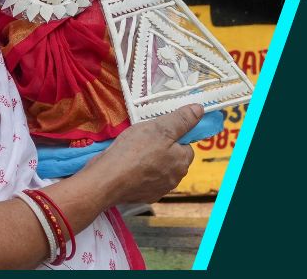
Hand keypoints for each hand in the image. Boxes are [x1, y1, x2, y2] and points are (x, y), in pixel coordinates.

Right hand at [81, 104, 202, 205]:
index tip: (156, 131)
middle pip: (172, 157)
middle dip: (160, 148)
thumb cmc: (134, 151)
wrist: (106, 179)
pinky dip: (138, 173)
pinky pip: (145, 180)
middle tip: (142, 139)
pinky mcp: (143, 197)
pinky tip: (127, 166)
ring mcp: (158, 190)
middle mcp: (174, 179)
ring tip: (132, 151)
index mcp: (182, 162)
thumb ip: (182, 119)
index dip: (172, 135)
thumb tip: (200, 109)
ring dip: (149, 161)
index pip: (185, 145)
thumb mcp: (160, 127)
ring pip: (158, 168)